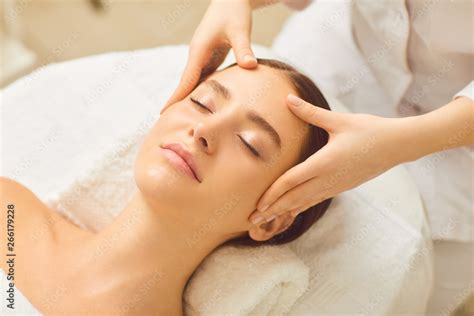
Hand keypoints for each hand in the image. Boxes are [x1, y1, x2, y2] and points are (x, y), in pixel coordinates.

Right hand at [161, 0, 256, 113]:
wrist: (231, 0)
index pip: (186, 79)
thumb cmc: (235, 13)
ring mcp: (202, 57)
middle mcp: (197, 55)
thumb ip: (243, 49)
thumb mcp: (240, 30)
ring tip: (180, 120)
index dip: (176, 96)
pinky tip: (200, 106)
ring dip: (187, 99)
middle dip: (176, 102)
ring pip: (192, 82)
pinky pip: (202, 79)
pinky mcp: (209, 58)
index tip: (165, 112)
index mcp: (199, 50)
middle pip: (184, 84)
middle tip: (166, 124)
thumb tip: (250, 67)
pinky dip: (199, 92)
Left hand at [249, 94, 412, 223]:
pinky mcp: (341, 187)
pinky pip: (315, 200)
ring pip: (303, 202)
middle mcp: (328, 179)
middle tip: (251, 220)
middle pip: (293, 198)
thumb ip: (310, 112)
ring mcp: (335, 186)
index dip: (272, 194)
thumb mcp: (339, 120)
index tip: (256, 204)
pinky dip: (299, 207)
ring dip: (283, 211)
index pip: (291, 181)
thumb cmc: (369, 130)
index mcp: (324, 163)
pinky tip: (290, 210)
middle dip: (271, 210)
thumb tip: (288, 98)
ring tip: (265, 220)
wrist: (398, 145)